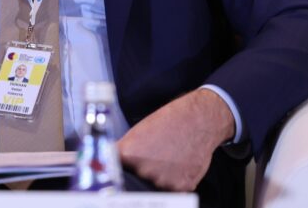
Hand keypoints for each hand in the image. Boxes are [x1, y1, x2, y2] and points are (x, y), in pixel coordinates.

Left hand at [117, 88, 235, 191]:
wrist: (199, 119)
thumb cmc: (170, 120)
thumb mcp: (138, 130)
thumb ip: (123, 150)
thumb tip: (108, 162)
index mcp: (129, 154)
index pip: (114, 169)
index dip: (119, 168)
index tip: (121, 167)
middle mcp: (144, 171)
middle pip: (136, 178)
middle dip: (141, 169)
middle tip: (155, 154)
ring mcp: (163, 181)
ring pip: (155, 184)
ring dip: (159, 175)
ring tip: (169, 155)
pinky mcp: (181, 187)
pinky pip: (173, 188)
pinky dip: (175, 178)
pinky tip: (179, 162)